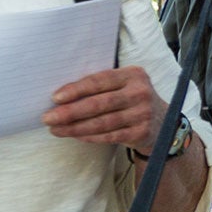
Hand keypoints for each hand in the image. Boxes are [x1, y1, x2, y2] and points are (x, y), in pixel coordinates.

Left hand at [44, 67, 169, 152]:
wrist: (163, 124)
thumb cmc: (132, 101)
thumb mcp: (124, 86)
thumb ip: (101, 87)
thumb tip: (62, 97)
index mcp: (133, 74)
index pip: (99, 81)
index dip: (76, 89)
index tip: (55, 98)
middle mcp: (140, 93)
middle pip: (99, 104)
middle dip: (70, 112)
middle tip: (48, 118)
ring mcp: (143, 114)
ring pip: (102, 122)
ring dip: (75, 128)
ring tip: (56, 129)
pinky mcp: (142, 132)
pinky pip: (109, 136)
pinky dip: (90, 137)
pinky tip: (75, 136)